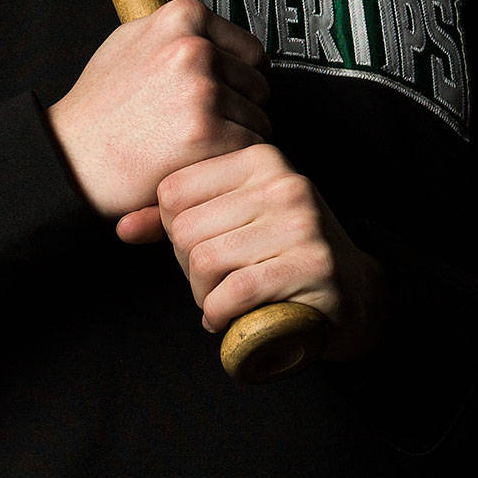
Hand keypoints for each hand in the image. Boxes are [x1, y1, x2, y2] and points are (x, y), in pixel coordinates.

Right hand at [44, 0, 269, 222]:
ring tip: (194, 144)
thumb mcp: (131, 40)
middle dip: (238, 109)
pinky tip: (199, 161)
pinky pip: (252, 149)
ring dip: (236, 138)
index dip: (237, 79)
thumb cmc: (99, 104)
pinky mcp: (207, 132)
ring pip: (259, 120)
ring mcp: (202, 89)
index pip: (251, 51)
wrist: (73, 155)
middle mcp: (195, 47)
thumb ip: (177, 32)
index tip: (217, 95)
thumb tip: (219, 35)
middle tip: (199, 125)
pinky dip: (231, 161)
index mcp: (182, 16)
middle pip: (258, 86)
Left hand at [150, 144, 388, 361]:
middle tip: (205, 283)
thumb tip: (121, 227)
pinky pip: (237, 291)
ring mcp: (301, 223)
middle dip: (185, 267)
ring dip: (201, 295)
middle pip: (185, 228)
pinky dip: (220, 313)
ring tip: (216, 301)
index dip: (170, 230)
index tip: (193, 250)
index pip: (173, 190)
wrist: (356, 291)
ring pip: (206, 260)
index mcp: (258, 158)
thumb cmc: (282, 252)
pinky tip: (225, 319)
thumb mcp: (233, 219)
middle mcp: (282, 182)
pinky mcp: (313, 266)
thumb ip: (177, 218)